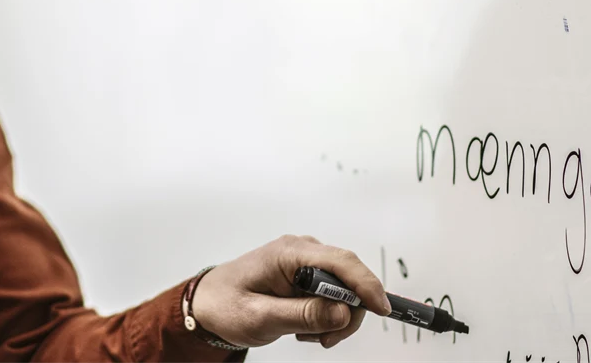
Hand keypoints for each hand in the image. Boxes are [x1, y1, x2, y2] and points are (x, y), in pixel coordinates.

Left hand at [189, 235, 390, 348]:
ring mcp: (306, 262)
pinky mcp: (307, 274)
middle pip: (349, 278)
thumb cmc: (226, 305)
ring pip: (345, 290)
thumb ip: (302, 314)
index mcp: (289, 253)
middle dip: (347, 313)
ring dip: (336, 318)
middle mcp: (302, 251)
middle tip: (326, 339)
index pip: (341, 262)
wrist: (209, 303)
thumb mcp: (261, 317)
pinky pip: (334, 294)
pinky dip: (328, 315)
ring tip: (308, 335)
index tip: (381, 309)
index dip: (366, 285)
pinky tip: (305, 327)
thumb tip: (342, 312)